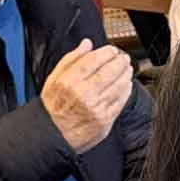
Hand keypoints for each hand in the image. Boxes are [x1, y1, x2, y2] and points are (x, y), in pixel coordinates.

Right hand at [39, 39, 135, 156]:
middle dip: (119, 61)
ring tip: (127, 68)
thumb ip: (71, 59)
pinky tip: (126, 84)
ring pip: (117, 86)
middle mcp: (83, 94)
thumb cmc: (53, 107)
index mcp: (69, 82)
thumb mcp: (54, 79)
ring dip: (125, 74)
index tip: (112, 50)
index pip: (93, 61)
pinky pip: (120, 102)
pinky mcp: (104, 120)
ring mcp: (95, 108)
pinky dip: (126, 91)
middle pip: (109, 72)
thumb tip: (86, 44)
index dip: (106, 53)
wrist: (53, 135)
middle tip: (123, 58)